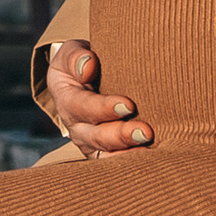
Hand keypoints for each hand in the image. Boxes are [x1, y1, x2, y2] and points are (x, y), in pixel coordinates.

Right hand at [42, 40, 150, 154]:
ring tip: (149, 146)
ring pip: (105, 154)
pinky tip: (148, 158)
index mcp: (66, 99)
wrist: (83, 78)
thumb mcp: (71, 52)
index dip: (104, 108)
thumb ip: (77, 57)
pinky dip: (129, 163)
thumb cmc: (81, 63)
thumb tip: (88, 66)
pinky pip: (113, 163)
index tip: (129, 105)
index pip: (83, 107)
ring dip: (127, 152)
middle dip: (121, 135)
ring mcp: (88, 143)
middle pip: (96, 136)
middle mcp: (75, 126)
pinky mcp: (102, 153)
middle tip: (145, 132)